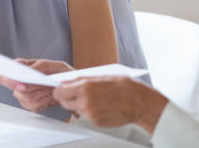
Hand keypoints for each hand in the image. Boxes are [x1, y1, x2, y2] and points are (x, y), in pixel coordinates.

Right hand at [0, 58, 73, 112]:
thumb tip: (29, 72)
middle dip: (34, 87)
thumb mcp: (52, 64)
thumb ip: (39, 66)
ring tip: (50, 87)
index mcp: (20, 68)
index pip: (4, 76)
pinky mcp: (29, 105)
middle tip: (45, 83)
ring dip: (41, 93)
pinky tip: (49, 95)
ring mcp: (23, 94)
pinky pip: (33, 106)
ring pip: (26, 99)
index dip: (8, 80)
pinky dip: (44, 100)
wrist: (68, 85)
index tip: (20, 82)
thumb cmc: (59, 72)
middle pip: (17, 90)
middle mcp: (18, 82)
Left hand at [52, 76, 167, 132]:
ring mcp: (90, 114)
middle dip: (66, 97)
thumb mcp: (100, 76)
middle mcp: (85, 101)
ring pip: (74, 109)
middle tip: (73, 93)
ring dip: (77, 104)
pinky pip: (85, 116)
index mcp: (85, 87)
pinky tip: (98, 105)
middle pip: (63, 102)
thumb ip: (82, 80)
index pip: (60, 91)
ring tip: (91, 98)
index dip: (59, 90)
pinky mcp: (96, 122)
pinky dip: (88, 111)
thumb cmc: (124, 87)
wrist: (139, 103)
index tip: (60, 88)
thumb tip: (69, 81)